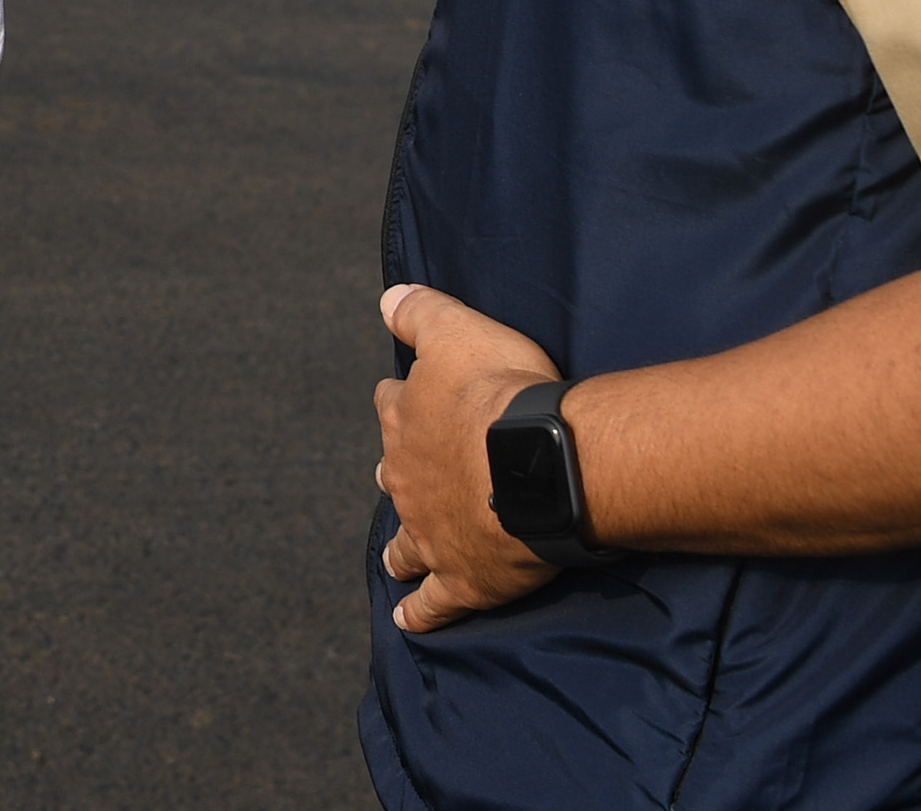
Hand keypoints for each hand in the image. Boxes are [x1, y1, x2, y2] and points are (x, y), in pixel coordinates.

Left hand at [374, 282, 565, 631]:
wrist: (534, 463)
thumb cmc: (503, 391)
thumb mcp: (457, 329)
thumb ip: (419, 312)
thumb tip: (385, 298)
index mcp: (406, 419)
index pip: (391, 403)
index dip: (400, 402)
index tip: (402, 403)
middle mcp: (408, 477)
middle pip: (394, 475)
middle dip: (399, 476)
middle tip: (402, 482)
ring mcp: (430, 532)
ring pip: (406, 544)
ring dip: (402, 549)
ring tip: (396, 557)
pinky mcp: (461, 578)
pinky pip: (433, 603)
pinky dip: (420, 614)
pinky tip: (409, 622)